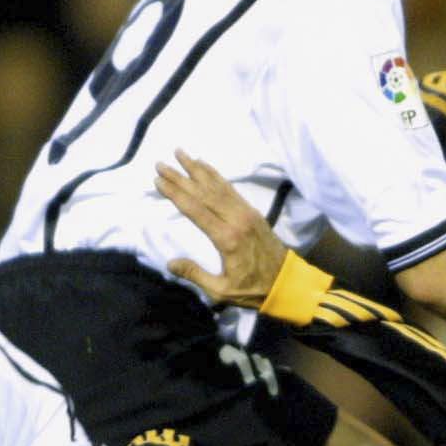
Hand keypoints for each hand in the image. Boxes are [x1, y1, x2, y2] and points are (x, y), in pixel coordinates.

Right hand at [154, 149, 287, 307]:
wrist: (287, 283)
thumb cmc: (252, 290)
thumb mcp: (221, 291)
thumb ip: (195, 275)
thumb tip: (170, 263)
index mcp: (227, 238)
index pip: (195, 210)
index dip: (176, 194)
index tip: (159, 181)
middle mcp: (236, 219)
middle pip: (203, 193)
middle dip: (180, 177)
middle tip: (161, 163)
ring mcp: (246, 212)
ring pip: (217, 186)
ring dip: (197, 169)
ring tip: (180, 153)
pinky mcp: (252, 211)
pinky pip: (230, 188)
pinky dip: (215, 175)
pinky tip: (204, 166)